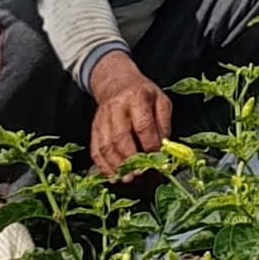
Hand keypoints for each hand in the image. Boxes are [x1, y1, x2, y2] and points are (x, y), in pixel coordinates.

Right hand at [85, 55, 176, 177]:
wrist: (116, 81)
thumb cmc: (142, 93)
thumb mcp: (160, 100)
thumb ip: (164, 123)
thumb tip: (163, 146)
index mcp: (137, 97)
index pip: (143, 126)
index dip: (150, 145)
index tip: (157, 158)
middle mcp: (117, 108)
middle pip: (121, 137)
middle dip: (131, 159)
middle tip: (140, 172)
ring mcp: (103, 118)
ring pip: (106, 146)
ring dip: (116, 165)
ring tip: (127, 177)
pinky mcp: (95, 127)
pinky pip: (95, 149)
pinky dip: (102, 165)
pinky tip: (112, 175)